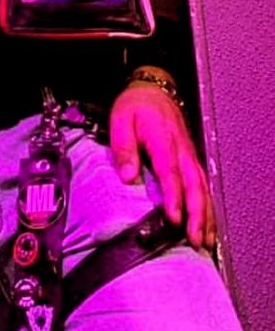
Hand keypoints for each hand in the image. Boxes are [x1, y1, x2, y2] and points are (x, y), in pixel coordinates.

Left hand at [109, 82, 214, 250]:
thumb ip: (124, 148)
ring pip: (203, 187)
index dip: (174, 197)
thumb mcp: (121, 120)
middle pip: (194, 185)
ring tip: (205, 241)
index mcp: (163, 140)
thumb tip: (128, 176)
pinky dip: (208, 206)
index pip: (171, 172)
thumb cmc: (135, 106)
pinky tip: (208, 223)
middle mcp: (181, 149)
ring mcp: (189, 154)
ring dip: (206, 215)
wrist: (152, 89)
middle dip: (197, 214)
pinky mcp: (191, 158)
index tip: (174, 218)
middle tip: (195, 240)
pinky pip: (203, 184)